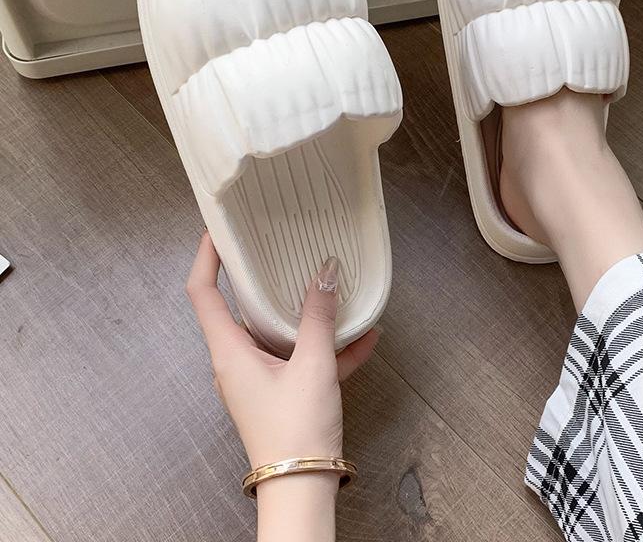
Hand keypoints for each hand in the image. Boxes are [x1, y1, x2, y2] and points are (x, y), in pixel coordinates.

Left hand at [186, 232, 378, 470]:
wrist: (303, 489)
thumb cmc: (296, 429)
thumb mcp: (313, 366)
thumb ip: (319, 317)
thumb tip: (327, 272)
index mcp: (230, 351)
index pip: (203, 293)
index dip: (206, 258)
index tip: (218, 231)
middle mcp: (236, 361)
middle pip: (239, 308)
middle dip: (260, 278)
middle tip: (279, 248)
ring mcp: (257, 378)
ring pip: (275, 333)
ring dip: (302, 314)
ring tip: (330, 288)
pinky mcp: (279, 392)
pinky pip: (299, 359)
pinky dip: (324, 347)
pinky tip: (363, 338)